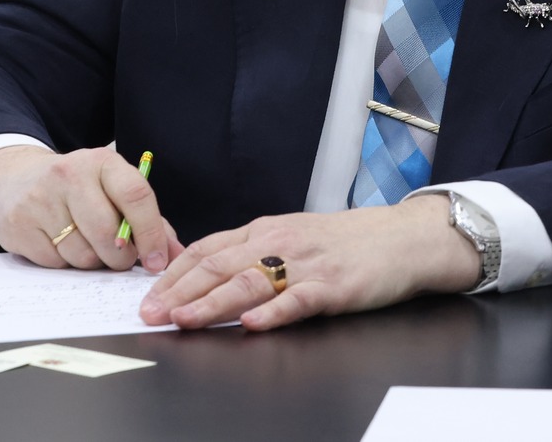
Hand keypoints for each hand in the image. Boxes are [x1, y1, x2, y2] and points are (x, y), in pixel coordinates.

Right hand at [0, 145, 181, 273]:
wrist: (16, 182)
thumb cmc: (80, 191)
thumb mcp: (114, 191)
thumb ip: (149, 221)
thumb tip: (177, 254)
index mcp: (103, 162)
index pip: (136, 197)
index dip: (151, 234)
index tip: (157, 262)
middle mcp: (70, 175)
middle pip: (107, 233)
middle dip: (121, 257)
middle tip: (120, 259)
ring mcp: (41, 199)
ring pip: (81, 253)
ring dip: (91, 261)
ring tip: (87, 245)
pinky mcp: (19, 224)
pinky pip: (54, 262)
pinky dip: (64, 263)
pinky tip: (60, 244)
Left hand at [137, 195, 481, 331]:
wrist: (404, 238)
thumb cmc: (348, 242)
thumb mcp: (294, 236)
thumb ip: (254, 252)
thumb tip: (205, 275)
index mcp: (267, 230)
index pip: (208, 249)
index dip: (174, 274)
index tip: (147, 297)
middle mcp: (282, 242)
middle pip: (220, 266)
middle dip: (180, 292)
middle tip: (151, 315)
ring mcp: (308, 264)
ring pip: (250, 282)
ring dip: (212, 302)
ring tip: (185, 319)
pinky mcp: (335, 286)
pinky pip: (298, 299)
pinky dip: (273, 311)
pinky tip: (252, 323)